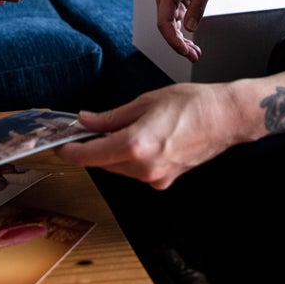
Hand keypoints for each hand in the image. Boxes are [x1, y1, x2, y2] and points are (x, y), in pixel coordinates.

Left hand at [58, 84, 241, 188]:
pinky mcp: (165, 181)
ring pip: (119, 168)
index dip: (69, 151)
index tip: (58, 145)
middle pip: (102, 162)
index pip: (88, 155)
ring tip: (122, 129)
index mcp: (135, 145)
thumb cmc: (192, 104)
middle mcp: (143, 167)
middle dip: (93, 147)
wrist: (225, 118)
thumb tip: (86, 121)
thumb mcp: (144, 102)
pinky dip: (130, 158)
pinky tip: (141, 139)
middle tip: (88, 128)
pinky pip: (136, 171)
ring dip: (112, 152)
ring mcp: (155, 177)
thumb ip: (111, 117)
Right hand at [154, 0, 225, 61]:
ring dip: (182, 42)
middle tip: (194, 57)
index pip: (164, 22)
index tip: (185, 52)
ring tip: (196, 54)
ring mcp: (168, 2)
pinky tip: (193, 45)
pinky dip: (184, 35)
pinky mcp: (174, 5)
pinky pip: (176, 24)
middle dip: (179, 45)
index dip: (173, 40)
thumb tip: (190, 29)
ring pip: (171, 28)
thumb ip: (197, 8)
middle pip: (166, 28)